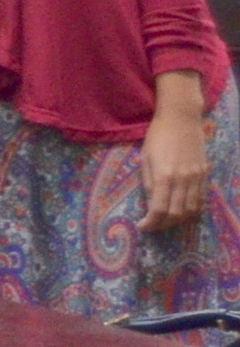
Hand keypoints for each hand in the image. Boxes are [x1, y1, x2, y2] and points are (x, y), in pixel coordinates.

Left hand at [141, 101, 209, 231]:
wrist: (181, 120)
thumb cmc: (157, 137)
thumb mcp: (145, 159)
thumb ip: (148, 182)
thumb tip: (150, 203)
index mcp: (164, 176)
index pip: (159, 209)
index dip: (151, 222)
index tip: (142, 226)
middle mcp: (183, 179)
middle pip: (176, 213)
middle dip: (163, 224)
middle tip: (153, 225)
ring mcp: (196, 177)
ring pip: (192, 209)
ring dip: (178, 220)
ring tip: (166, 220)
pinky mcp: (204, 174)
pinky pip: (200, 199)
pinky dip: (192, 209)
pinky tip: (182, 211)